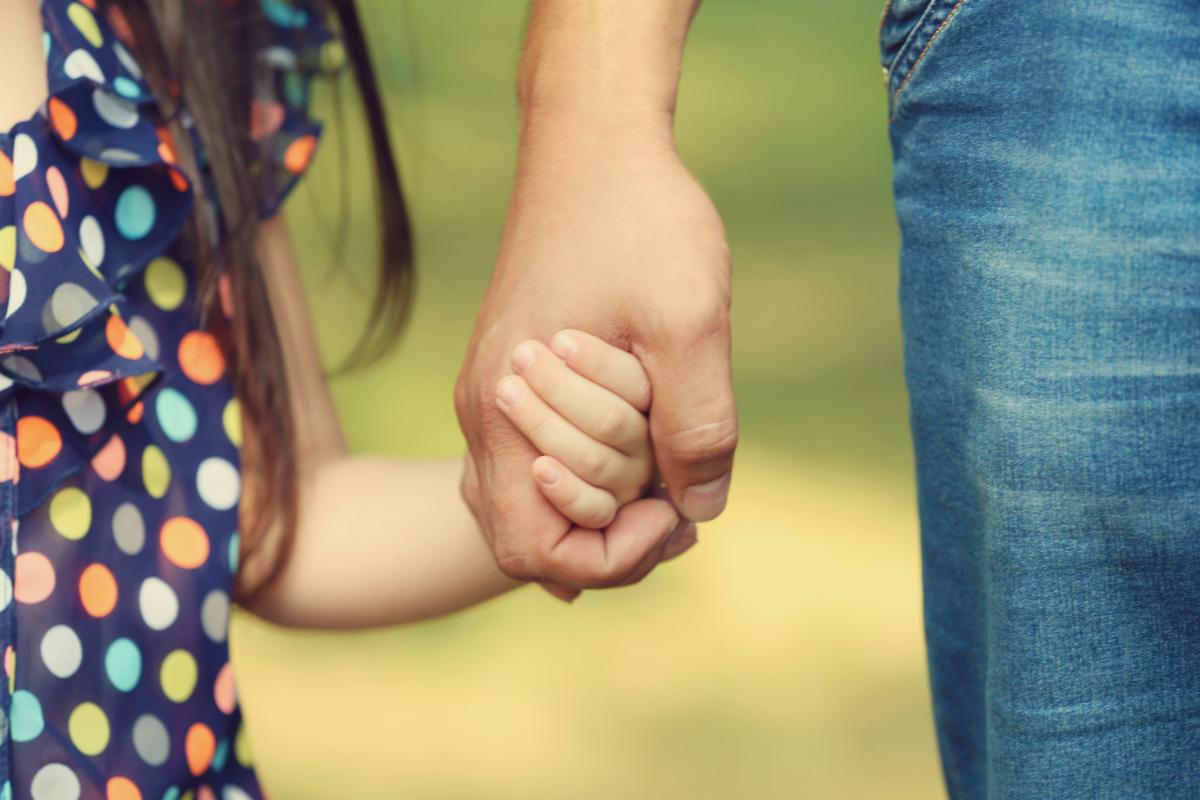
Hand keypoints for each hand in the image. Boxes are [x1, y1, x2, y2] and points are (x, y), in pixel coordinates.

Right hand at [454, 109, 735, 591]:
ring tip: (668, 482)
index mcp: (507, 415)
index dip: (612, 559)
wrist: (592, 144)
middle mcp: (484, 413)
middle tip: (682, 503)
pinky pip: (536, 454)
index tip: (675, 515)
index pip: (534, 552)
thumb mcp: (689, 325)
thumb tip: (697, 510)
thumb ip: (696, 427)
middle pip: (529, 537)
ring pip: (531, 498)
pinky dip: (587, 472)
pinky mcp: (511, 371)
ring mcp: (491, 392)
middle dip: (611, 537)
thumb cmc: (639, 224)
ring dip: (600, 504)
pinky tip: (641, 457)